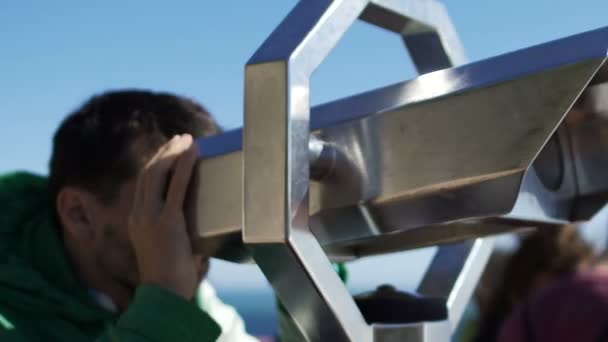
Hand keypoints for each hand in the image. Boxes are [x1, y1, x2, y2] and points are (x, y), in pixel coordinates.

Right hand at [128, 134, 205, 299]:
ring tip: (187, 141)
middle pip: (149, 173)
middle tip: (179, 140)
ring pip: (159, 174)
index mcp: (136, 220)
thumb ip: (175, 231)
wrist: (164, 293)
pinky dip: (185, 166)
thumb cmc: (170, 276)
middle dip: (164, 153)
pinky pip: (177, 186)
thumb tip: (195, 223)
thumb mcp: (167, 247)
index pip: (143, 184)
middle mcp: (139, 214)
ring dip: (173, 154)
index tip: (169, 152)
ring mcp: (151, 217)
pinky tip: (194, 153)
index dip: (156, 164)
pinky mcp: (168, 221)